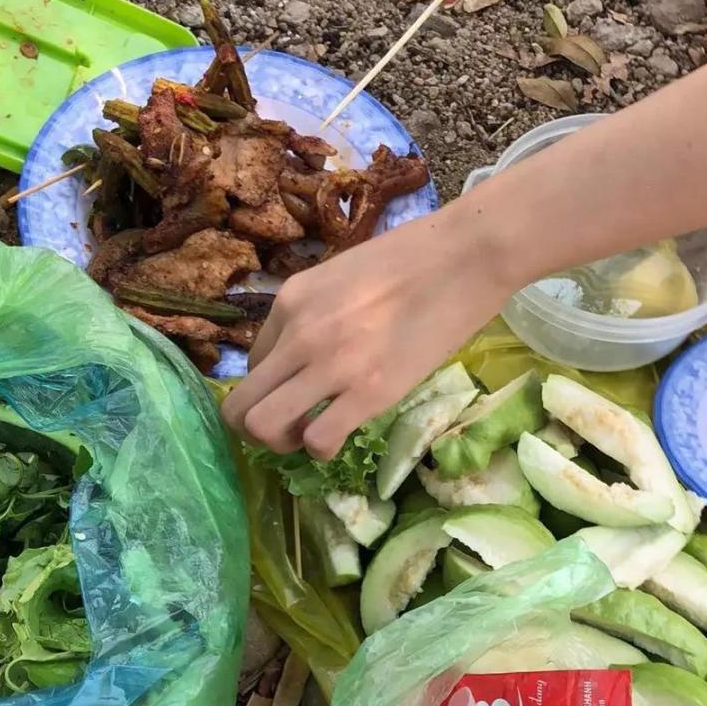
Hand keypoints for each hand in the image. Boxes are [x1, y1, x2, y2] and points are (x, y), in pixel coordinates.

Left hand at [222, 202, 510, 459]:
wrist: (465, 256)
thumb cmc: (413, 258)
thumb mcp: (340, 276)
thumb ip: (314, 314)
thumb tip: (304, 355)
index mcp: (290, 302)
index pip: (253, 365)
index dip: (271, 387)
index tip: (297, 391)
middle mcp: (299, 334)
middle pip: (241, 405)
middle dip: (255, 428)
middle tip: (289, 428)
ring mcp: (332, 365)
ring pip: (264, 427)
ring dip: (282, 443)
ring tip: (310, 436)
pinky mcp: (369, 392)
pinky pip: (318, 441)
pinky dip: (321, 450)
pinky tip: (341, 437)